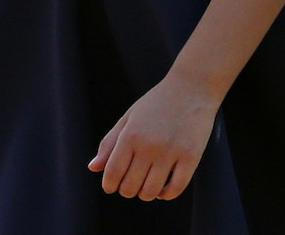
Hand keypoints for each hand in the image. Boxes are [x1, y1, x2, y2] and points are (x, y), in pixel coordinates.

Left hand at [90, 74, 218, 199]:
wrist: (190, 90)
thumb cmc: (155, 104)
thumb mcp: (128, 118)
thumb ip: (109, 143)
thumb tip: (92, 168)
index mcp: (130, 134)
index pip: (113, 171)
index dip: (109, 184)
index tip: (110, 188)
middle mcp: (149, 145)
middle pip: (131, 185)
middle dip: (126, 191)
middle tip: (128, 187)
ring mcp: (171, 152)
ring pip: (152, 190)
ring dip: (145, 194)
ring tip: (145, 189)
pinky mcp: (191, 157)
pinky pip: (177, 188)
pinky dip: (167, 195)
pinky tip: (163, 190)